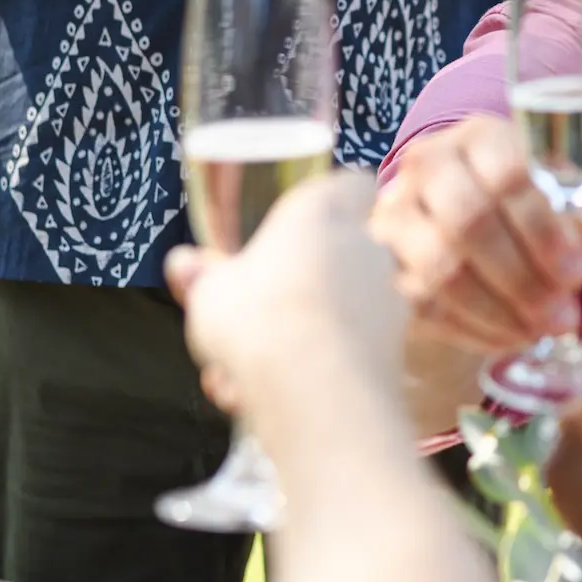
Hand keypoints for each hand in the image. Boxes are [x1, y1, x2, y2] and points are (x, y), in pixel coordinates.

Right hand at [165, 171, 404, 417]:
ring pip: (341, 308)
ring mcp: (388, 296)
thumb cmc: (257, 317)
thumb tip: (185, 263)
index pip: (351, 184)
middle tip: (259, 312)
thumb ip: (203, 277)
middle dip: (306, 280)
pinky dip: (318, 367)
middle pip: (343, 251)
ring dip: (304, 332)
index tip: (308, 221)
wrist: (316, 389)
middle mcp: (367, 246)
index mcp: (324, 212)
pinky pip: (348, 349)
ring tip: (247, 371)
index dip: (333, 198)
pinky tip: (270, 397)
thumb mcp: (209, 293)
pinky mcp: (396, 345)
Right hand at [370, 114, 581, 350]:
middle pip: (468, 223)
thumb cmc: (523, 195)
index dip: (543, 230)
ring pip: (439, 269)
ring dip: (498, 310)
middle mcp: (427, 167)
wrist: (459, 203)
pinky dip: (474, 329)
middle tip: (562, 316)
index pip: (507, 176)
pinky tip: (513, 337)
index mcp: (478, 137)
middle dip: (521, 278)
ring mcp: (396, 216)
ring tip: (540, 330)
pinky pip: (426, 306)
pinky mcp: (386, 264)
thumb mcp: (556, 190)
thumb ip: (576, 214)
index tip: (577, 272)